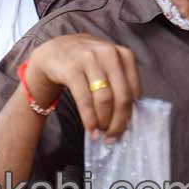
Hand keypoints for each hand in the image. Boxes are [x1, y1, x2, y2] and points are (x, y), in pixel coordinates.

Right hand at [25, 33, 140, 140]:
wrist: (55, 51)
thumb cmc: (86, 63)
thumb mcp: (108, 65)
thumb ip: (121, 84)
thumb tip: (128, 119)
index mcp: (124, 55)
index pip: (133, 92)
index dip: (130, 114)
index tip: (125, 129)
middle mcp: (109, 54)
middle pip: (121, 96)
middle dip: (119, 122)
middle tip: (113, 137)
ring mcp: (89, 59)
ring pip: (104, 99)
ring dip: (104, 122)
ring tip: (101, 134)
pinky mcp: (72, 68)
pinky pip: (84, 99)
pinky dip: (89, 118)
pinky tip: (90, 129)